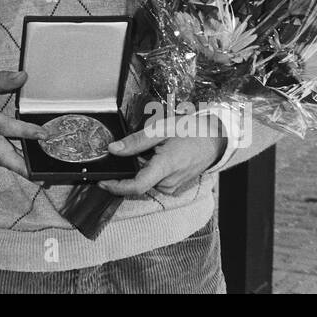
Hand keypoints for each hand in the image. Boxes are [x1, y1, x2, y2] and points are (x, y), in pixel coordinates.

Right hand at [0, 71, 45, 176]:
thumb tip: (23, 76)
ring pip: (4, 162)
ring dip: (23, 167)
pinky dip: (16, 165)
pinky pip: (2, 162)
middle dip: (23, 166)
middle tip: (43, 171)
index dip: (24, 131)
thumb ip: (2, 79)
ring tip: (43, 169)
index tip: (42, 134)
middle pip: (3, 155)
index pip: (3, 127)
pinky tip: (30, 165)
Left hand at [96, 113, 226, 197]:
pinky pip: (154, 180)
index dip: (116, 187)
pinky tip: (157, 155)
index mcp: (165, 167)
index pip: (137, 186)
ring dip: (140, 167)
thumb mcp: (162, 129)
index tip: (102, 182)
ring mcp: (172, 185)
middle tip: (133, 149)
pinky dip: (149, 169)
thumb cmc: (191, 131)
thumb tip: (114, 149)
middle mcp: (168, 181)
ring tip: (152, 148)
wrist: (214, 139)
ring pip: (146, 181)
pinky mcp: (173, 185)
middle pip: (138, 182)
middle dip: (129, 169)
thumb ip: (136, 141)